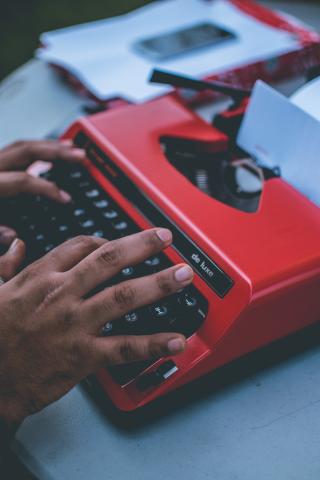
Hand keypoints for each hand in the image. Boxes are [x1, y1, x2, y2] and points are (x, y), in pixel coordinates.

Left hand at [0, 140, 84, 202]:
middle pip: (26, 150)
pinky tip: (48, 153)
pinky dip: (35, 149)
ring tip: (71, 147)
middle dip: (57, 152)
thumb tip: (15, 237)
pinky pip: (15, 151)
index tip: (67, 199)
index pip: (23, 180)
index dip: (48, 189)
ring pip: (21, 146)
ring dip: (48, 146)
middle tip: (81, 156)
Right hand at [0, 229, 192, 426]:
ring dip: (158, 284)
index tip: (121, 241)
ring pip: (124, 296)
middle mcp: (62, 294)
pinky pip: (124, 347)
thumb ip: (6, 264)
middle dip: (142, 245)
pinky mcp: (83, 355)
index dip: (105, 240)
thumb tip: (17, 245)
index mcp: (41, 276)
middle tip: (166, 237)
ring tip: (183, 276)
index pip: (80, 246)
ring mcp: (75, 323)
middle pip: (109, 260)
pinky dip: (153, 343)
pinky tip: (176, 340)